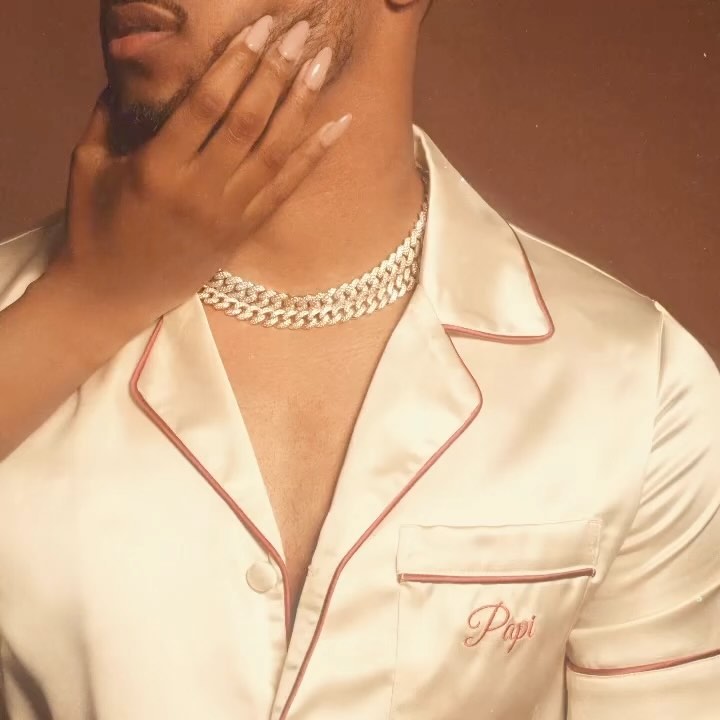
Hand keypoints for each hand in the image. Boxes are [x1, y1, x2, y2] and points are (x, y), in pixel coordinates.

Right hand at [48, 16, 350, 331]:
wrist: (114, 295)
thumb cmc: (95, 227)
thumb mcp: (89, 163)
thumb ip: (110, 111)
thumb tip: (136, 62)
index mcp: (158, 169)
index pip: (207, 104)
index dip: (238, 61)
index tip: (261, 27)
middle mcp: (200, 192)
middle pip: (249, 121)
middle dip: (278, 71)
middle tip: (303, 31)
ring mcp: (228, 216)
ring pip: (275, 152)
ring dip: (302, 104)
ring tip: (323, 62)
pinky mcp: (243, 234)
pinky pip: (285, 189)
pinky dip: (314, 155)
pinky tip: (337, 125)